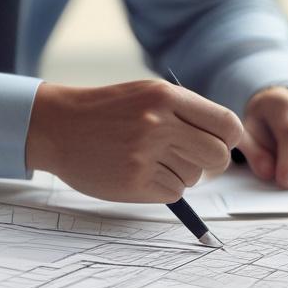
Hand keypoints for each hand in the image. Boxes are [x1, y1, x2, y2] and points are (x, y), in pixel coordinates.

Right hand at [26, 80, 242, 202]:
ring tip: (151, 161)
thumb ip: (185, 112)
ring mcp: (146, 153)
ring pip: (194, 177)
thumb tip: (225, 141)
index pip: (227, 124)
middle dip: (211, 163)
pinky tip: (140, 174)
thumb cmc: (106, 112)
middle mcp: (159, 123)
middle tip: (193, 160)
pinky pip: (173, 193)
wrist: (57, 127)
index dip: (229, 139)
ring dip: (180, 174)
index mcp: (166, 96)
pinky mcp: (134, 181)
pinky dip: (163, 188)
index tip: (219, 143)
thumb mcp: (147, 95)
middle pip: (218, 156)